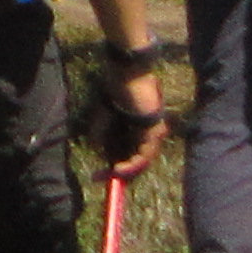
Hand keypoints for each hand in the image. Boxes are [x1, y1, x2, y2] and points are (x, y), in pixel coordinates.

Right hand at [83, 52, 166, 176]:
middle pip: (136, 161)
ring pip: (142, 161)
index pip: (129, 155)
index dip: (114, 166)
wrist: (128, 74)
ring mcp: (153, 134)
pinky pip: (145, 155)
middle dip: (118, 174)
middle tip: (98, 178)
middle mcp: (147, 135)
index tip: (98, 174)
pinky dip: (132, 165)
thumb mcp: (104, 114)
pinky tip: (118, 169)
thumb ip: (100, 132)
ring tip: (109, 176)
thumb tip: (96, 148)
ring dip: (125, 172)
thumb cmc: (117, 90)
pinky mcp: (155, 132)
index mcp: (136, 131)